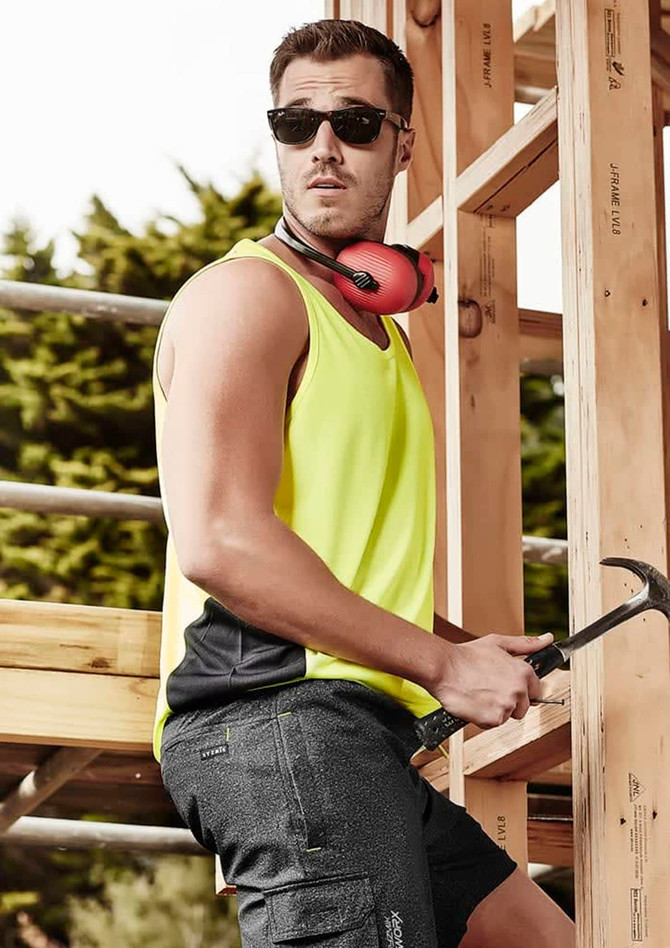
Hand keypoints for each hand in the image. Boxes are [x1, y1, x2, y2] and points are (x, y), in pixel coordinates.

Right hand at [426, 632, 553, 728]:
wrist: (443, 668)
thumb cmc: (466, 655)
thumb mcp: (498, 643)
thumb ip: (526, 644)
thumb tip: (547, 639)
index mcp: (523, 671)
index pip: (536, 690)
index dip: (522, 689)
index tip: (508, 686)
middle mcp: (518, 689)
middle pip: (524, 707)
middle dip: (510, 702)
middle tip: (490, 689)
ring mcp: (507, 706)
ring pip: (508, 715)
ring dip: (496, 709)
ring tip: (480, 694)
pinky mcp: (493, 719)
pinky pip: (494, 723)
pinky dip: (484, 717)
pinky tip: (474, 702)